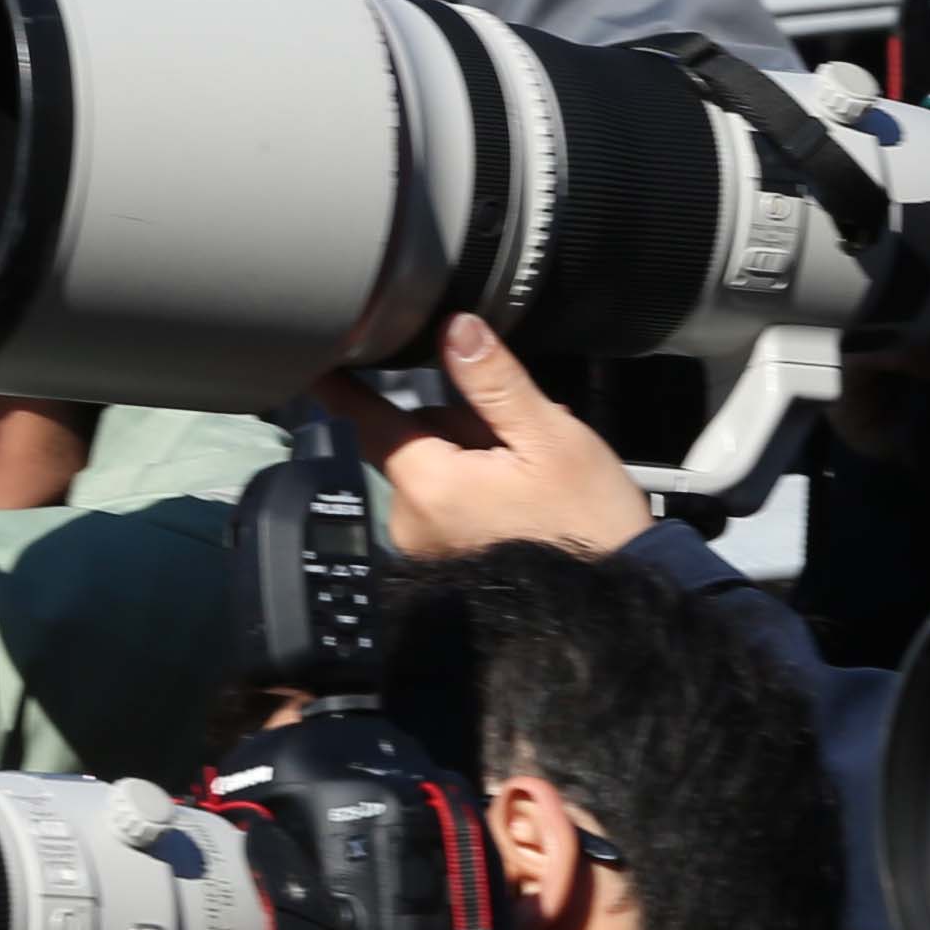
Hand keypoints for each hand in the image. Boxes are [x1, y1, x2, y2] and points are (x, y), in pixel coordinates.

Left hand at [319, 314, 651, 559]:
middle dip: (461, 427)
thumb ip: (494, 381)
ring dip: (473, 457)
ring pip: (436, 469)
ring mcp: (425, 547)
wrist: (613, 602)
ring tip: (529, 474)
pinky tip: (520, 496)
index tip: (316, 360)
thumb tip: (455, 327)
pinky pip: (448, 502)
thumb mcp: (550, 436)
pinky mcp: (444, 563)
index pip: (367, 419)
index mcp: (429, 484)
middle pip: (416, 439)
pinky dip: (478, 489)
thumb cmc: (587, 520)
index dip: (343, 386)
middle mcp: (411, 521)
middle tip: (519, 442)